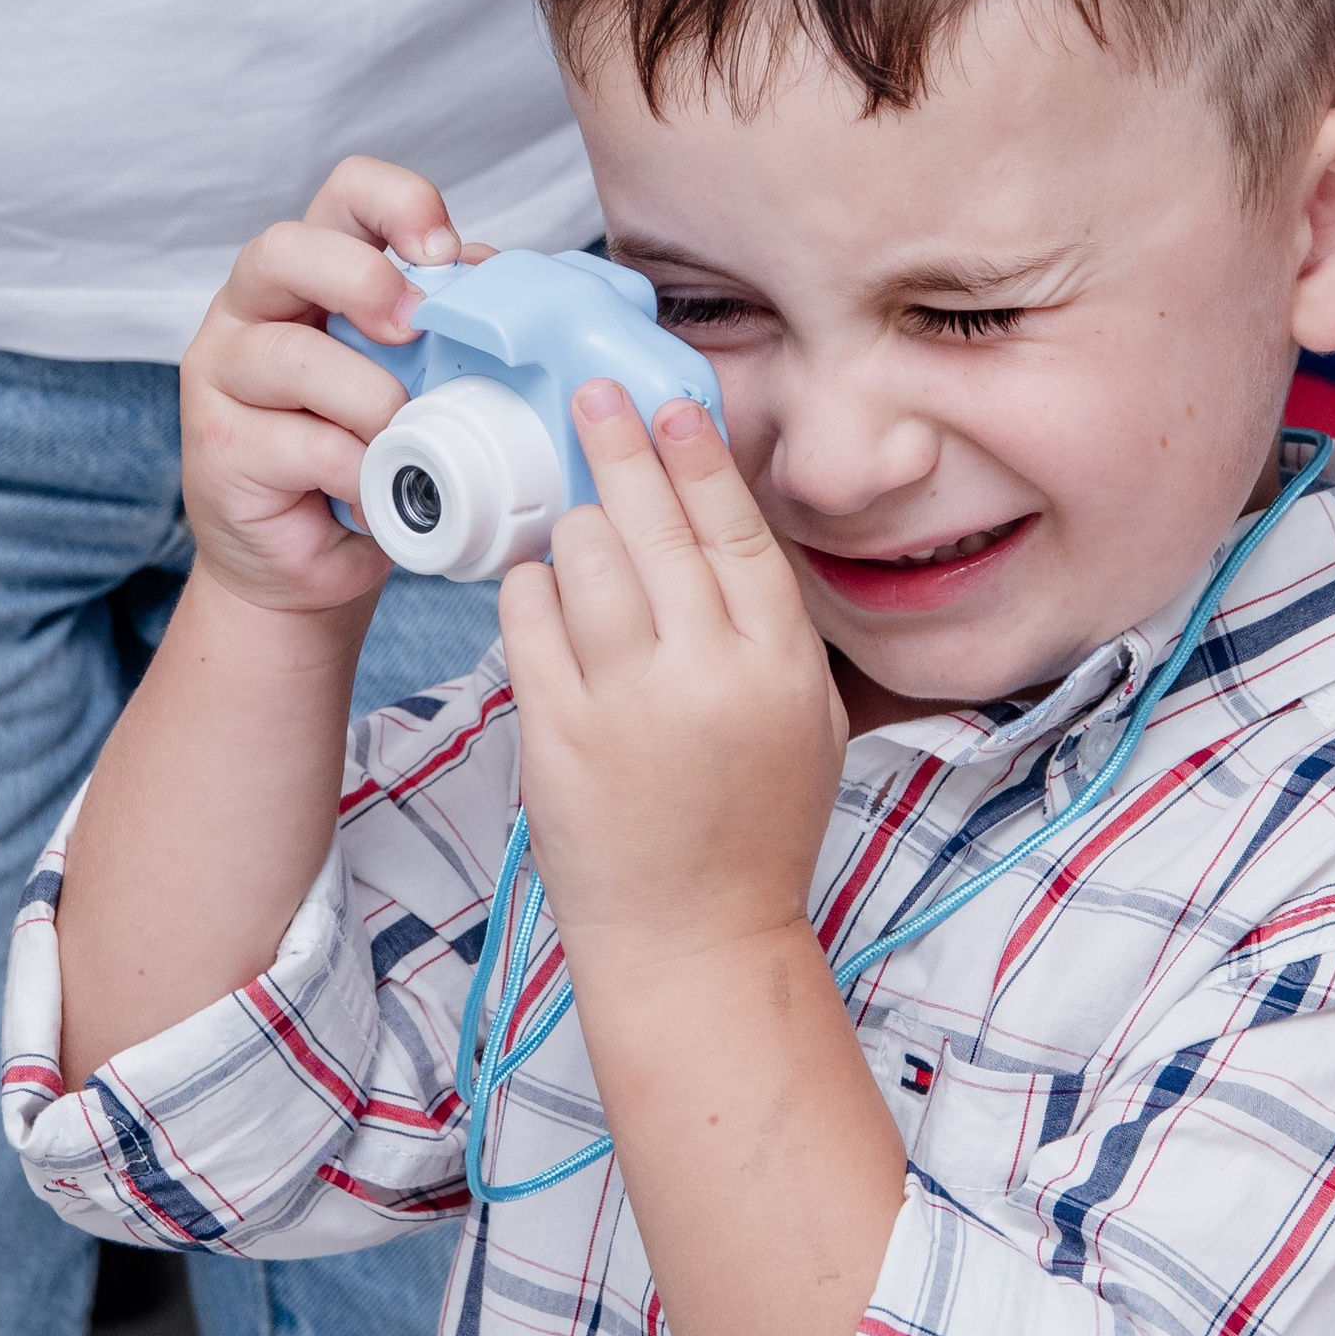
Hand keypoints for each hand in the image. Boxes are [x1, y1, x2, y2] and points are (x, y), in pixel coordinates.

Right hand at [179, 158, 484, 626]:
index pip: (344, 193)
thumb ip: (444, 321)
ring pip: (292, 354)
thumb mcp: (418, 375)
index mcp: (312, 271)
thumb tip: (490, 277)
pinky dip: (354, 468)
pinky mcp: (216, 445)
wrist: (312, 560)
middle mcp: (253, 307)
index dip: (397, 203)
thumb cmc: (371, 453)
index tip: (443, 251)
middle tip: (413, 328)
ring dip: (369, 396)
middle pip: (285, 249)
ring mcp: (223, 373)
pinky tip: (374, 486)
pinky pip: (296, 444)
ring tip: (403, 433)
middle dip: (363, 281)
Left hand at [499, 386, 848, 981]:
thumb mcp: (806, 719)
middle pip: (655, 525)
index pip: (734, 530)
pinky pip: (529, 621)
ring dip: (572, 526)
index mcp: (779, 663)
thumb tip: (722, 520)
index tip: (670, 404)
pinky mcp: (559, 733)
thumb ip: (769, 625)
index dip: (699, 458)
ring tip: (574, 523)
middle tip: (593, 396)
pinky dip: (529, 588)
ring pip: (583, 559)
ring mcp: (627, 703)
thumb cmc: (754, 826)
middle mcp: (707, 674)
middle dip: (620, 447)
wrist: (695, 939)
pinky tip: (538, 584)